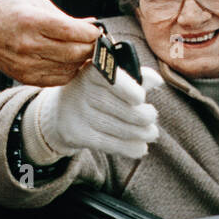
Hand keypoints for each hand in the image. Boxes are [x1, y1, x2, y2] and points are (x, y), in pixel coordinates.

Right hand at [0, 0, 101, 86]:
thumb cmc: (7, 15)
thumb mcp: (35, 4)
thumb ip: (64, 16)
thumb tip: (89, 25)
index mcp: (32, 21)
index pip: (72, 31)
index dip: (90, 33)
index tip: (96, 31)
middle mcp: (30, 45)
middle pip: (75, 52)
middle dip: (90, 46)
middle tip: (94, 41)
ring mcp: (28, 65)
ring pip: (70, 67)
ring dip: (82, 59)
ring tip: (82, 49)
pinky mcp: (28, 78)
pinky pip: (60, 79)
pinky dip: (70, 71)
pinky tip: (70, 61)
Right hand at [24, 63, 161, 163]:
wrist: (61, 111)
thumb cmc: (96, 90)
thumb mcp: (112, 79)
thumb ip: (135, 78)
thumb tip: (157, 80)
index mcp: (91, 70)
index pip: (109, 77)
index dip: (127, 89)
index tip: (140, 98)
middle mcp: (80, 89)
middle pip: (117, 106)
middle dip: (141, 115)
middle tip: (152, 117)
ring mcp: (76, 113)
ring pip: (116, 127)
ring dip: (140, 133)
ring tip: (151, 133)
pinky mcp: (75, 134)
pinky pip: (107, 143)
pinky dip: (128, 148)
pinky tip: (140, 147)